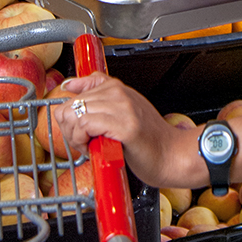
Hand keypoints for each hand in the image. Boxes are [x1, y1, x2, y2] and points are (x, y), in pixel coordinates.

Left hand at [55, 72, 198, 187]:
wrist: (172, 155)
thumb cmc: (148, 140)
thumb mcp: (122, 111)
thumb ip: (98, 97)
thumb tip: (68, 85)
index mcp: (117, 87)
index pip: (77, 89)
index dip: (71, 113)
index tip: (79, 127)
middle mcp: (119, 93)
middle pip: (71, 105)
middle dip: (71, 128)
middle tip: (85, 142)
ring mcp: (122, 107)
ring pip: (75, 114)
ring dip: (76, 137)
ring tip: (91, 146)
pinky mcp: (124, 125)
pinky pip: (85, 125)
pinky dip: (82, 140)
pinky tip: (94, 148)